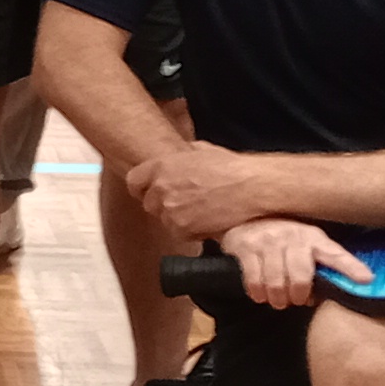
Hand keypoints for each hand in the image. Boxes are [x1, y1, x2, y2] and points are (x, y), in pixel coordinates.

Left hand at [125, 137, 267, 238]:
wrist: (251, 186)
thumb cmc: (232, 167)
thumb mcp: (201, 150)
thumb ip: (182, 156)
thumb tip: (181, 157)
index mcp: (161, 165)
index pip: (133, 181)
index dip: (143, 189)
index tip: (151, 192)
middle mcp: (160, 187)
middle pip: (149, 204)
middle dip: (164, 205)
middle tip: (186, 204)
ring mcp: (170, 210)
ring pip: (165, 221)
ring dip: (178, 220)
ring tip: (202, 212)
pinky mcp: (183, 229)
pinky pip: (180, 235)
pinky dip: (192, 232)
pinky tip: (208, 222)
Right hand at [221, 215, 369, 307]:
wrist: (245, 217)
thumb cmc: (282, 240)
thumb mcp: (305, 248)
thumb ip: (317, 269)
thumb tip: (319, 297)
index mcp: (314, 238)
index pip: (336, 255)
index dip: (351, 268)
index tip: (366, 279)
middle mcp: (293, 236)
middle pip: (301, 275)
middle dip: (298, 295)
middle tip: (296, 300)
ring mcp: (268, 239)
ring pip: (276, 281)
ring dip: (277, 298)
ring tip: (278, 301)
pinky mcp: (246, 246)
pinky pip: (254, 280)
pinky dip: (258, 293)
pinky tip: (261, 294)